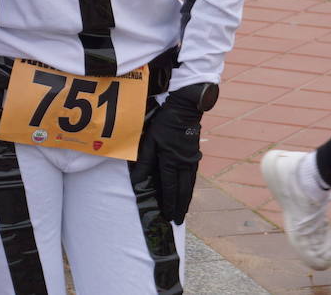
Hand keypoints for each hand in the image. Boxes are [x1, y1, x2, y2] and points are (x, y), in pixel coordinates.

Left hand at [144, 88, 202, 223]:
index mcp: (171, 161)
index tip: (168, 216)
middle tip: (178, 220)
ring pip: (190, 186)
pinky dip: (190, 188)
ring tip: (183, 211)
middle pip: (183, 191)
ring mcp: (191, 161)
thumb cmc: (164, 123)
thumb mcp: (149, 140)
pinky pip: (192, 177)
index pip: (170, 188)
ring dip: (186, 200)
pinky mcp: (194, 156)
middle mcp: (184, 164)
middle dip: (180, 207)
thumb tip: (136, 180)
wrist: (185, 110)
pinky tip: (188, 192)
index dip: (169, 203)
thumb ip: (144, 161)